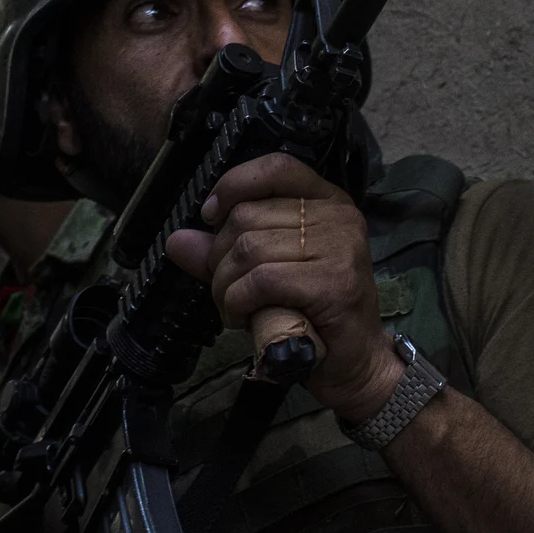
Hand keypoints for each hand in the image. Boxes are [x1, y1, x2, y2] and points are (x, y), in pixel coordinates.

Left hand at [162, 154, 401, 423]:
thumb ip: (224, 254)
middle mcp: (338, 217)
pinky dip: (238, 302)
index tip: (209, 217)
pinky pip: (261, 281)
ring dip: (225, 287)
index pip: (275, 168)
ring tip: (234, 309)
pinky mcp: (333, 283)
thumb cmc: (311, 314)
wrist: (356, 364)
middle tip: (226, 290)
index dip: (233, 186)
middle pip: (248, 215)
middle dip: (219, 258)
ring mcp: (340, 248)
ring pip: (248, 250)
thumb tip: (177, 241)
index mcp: (327, 201)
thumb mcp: (264, 274)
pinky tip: (242, 318)